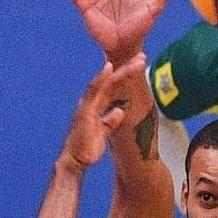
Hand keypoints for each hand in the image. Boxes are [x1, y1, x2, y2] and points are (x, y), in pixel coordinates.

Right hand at [59, 55, 146, 169]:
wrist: (75, 160)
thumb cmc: (88, 147)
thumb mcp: (104, 132)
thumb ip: (110, 121)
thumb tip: (120, 111)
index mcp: (97, 104)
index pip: (114, 86)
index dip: (127, 74)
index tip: (140, 65)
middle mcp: (92, 101)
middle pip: (112, 79)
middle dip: (128, 67)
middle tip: (142, 57)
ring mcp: (88, 103)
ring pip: (106, 81)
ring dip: (122, 70)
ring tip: (136, 61)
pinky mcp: (84, 110)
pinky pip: (93, 90)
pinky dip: (101, 78)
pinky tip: (109, 67)